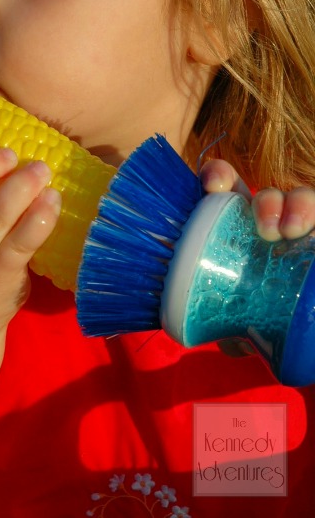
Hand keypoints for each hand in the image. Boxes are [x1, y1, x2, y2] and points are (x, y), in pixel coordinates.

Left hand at [199, 159, 314, 359]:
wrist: (307, 327)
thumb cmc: (267, 321)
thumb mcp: (247, 324)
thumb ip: (235, 329)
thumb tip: (233, 341)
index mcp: (239, 228)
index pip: (227, 188)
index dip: (219, 176)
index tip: (213, 185)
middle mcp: (272, 221)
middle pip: (267, 195)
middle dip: (267, 202)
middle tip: (267, 230)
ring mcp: (302, 225)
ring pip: (302, 197)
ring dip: (298, 205)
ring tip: (293, 231)